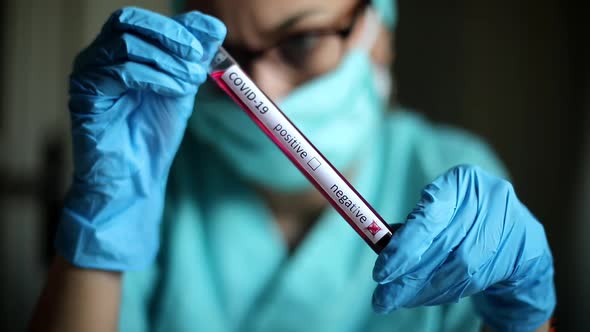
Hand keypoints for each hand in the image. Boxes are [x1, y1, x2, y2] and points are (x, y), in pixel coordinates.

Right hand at [54, 7, 225, 269]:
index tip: (204, 44)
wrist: (135, 178)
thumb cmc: (153, 136)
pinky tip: (174, 92)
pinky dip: (153, 77)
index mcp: (120, 53)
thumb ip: (193, 57)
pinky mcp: (85, 95)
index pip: (142, 21)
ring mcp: (89, 74)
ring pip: (126, 44)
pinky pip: (119, 72)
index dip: (174, 26)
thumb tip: (214, 25)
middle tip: (197, 57)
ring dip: (167, 59)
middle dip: (170, 36)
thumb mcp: (181, 89)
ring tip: (191, 81)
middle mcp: (100, 58)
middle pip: (129, 22)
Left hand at [372, 165, 554, 331]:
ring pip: (459, 269)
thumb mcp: (437, 211)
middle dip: (408, 276)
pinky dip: (444, 293)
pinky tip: (424, 297)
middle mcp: (488, 198)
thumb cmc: (462, 219)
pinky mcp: (520, 253)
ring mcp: (508, 226)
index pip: (429, 217)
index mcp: (460, 181)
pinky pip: (474, 281)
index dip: (404, 248)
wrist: (518, 234)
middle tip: (382, 297)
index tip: (380, 272)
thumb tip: (380, 251)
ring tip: (398, 300)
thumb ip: (411, 227)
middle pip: (443, 247)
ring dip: (424, 290)